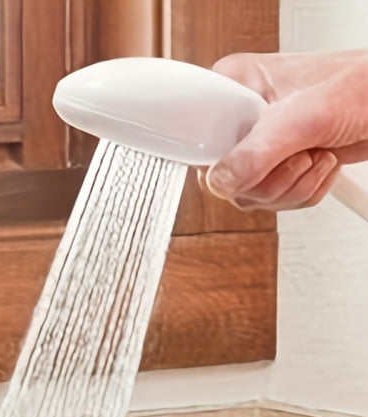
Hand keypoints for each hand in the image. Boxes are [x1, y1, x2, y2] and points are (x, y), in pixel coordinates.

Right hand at [205, 50, 367, 210]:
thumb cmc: (360, 86)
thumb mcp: (301, 118)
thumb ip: (254, 155)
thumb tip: (220, 183)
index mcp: (233, 89)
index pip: (194, 136)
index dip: (213, 157)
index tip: (243, 159)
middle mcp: (240, 120)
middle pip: (222, 177)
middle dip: (266, 179)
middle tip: (293, 152)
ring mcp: (257, 146)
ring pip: (248, 195)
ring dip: (291, 186)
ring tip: (313, 153)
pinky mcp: (276, 167)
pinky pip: (272, 201)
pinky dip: (302, 191)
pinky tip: (317, 162)